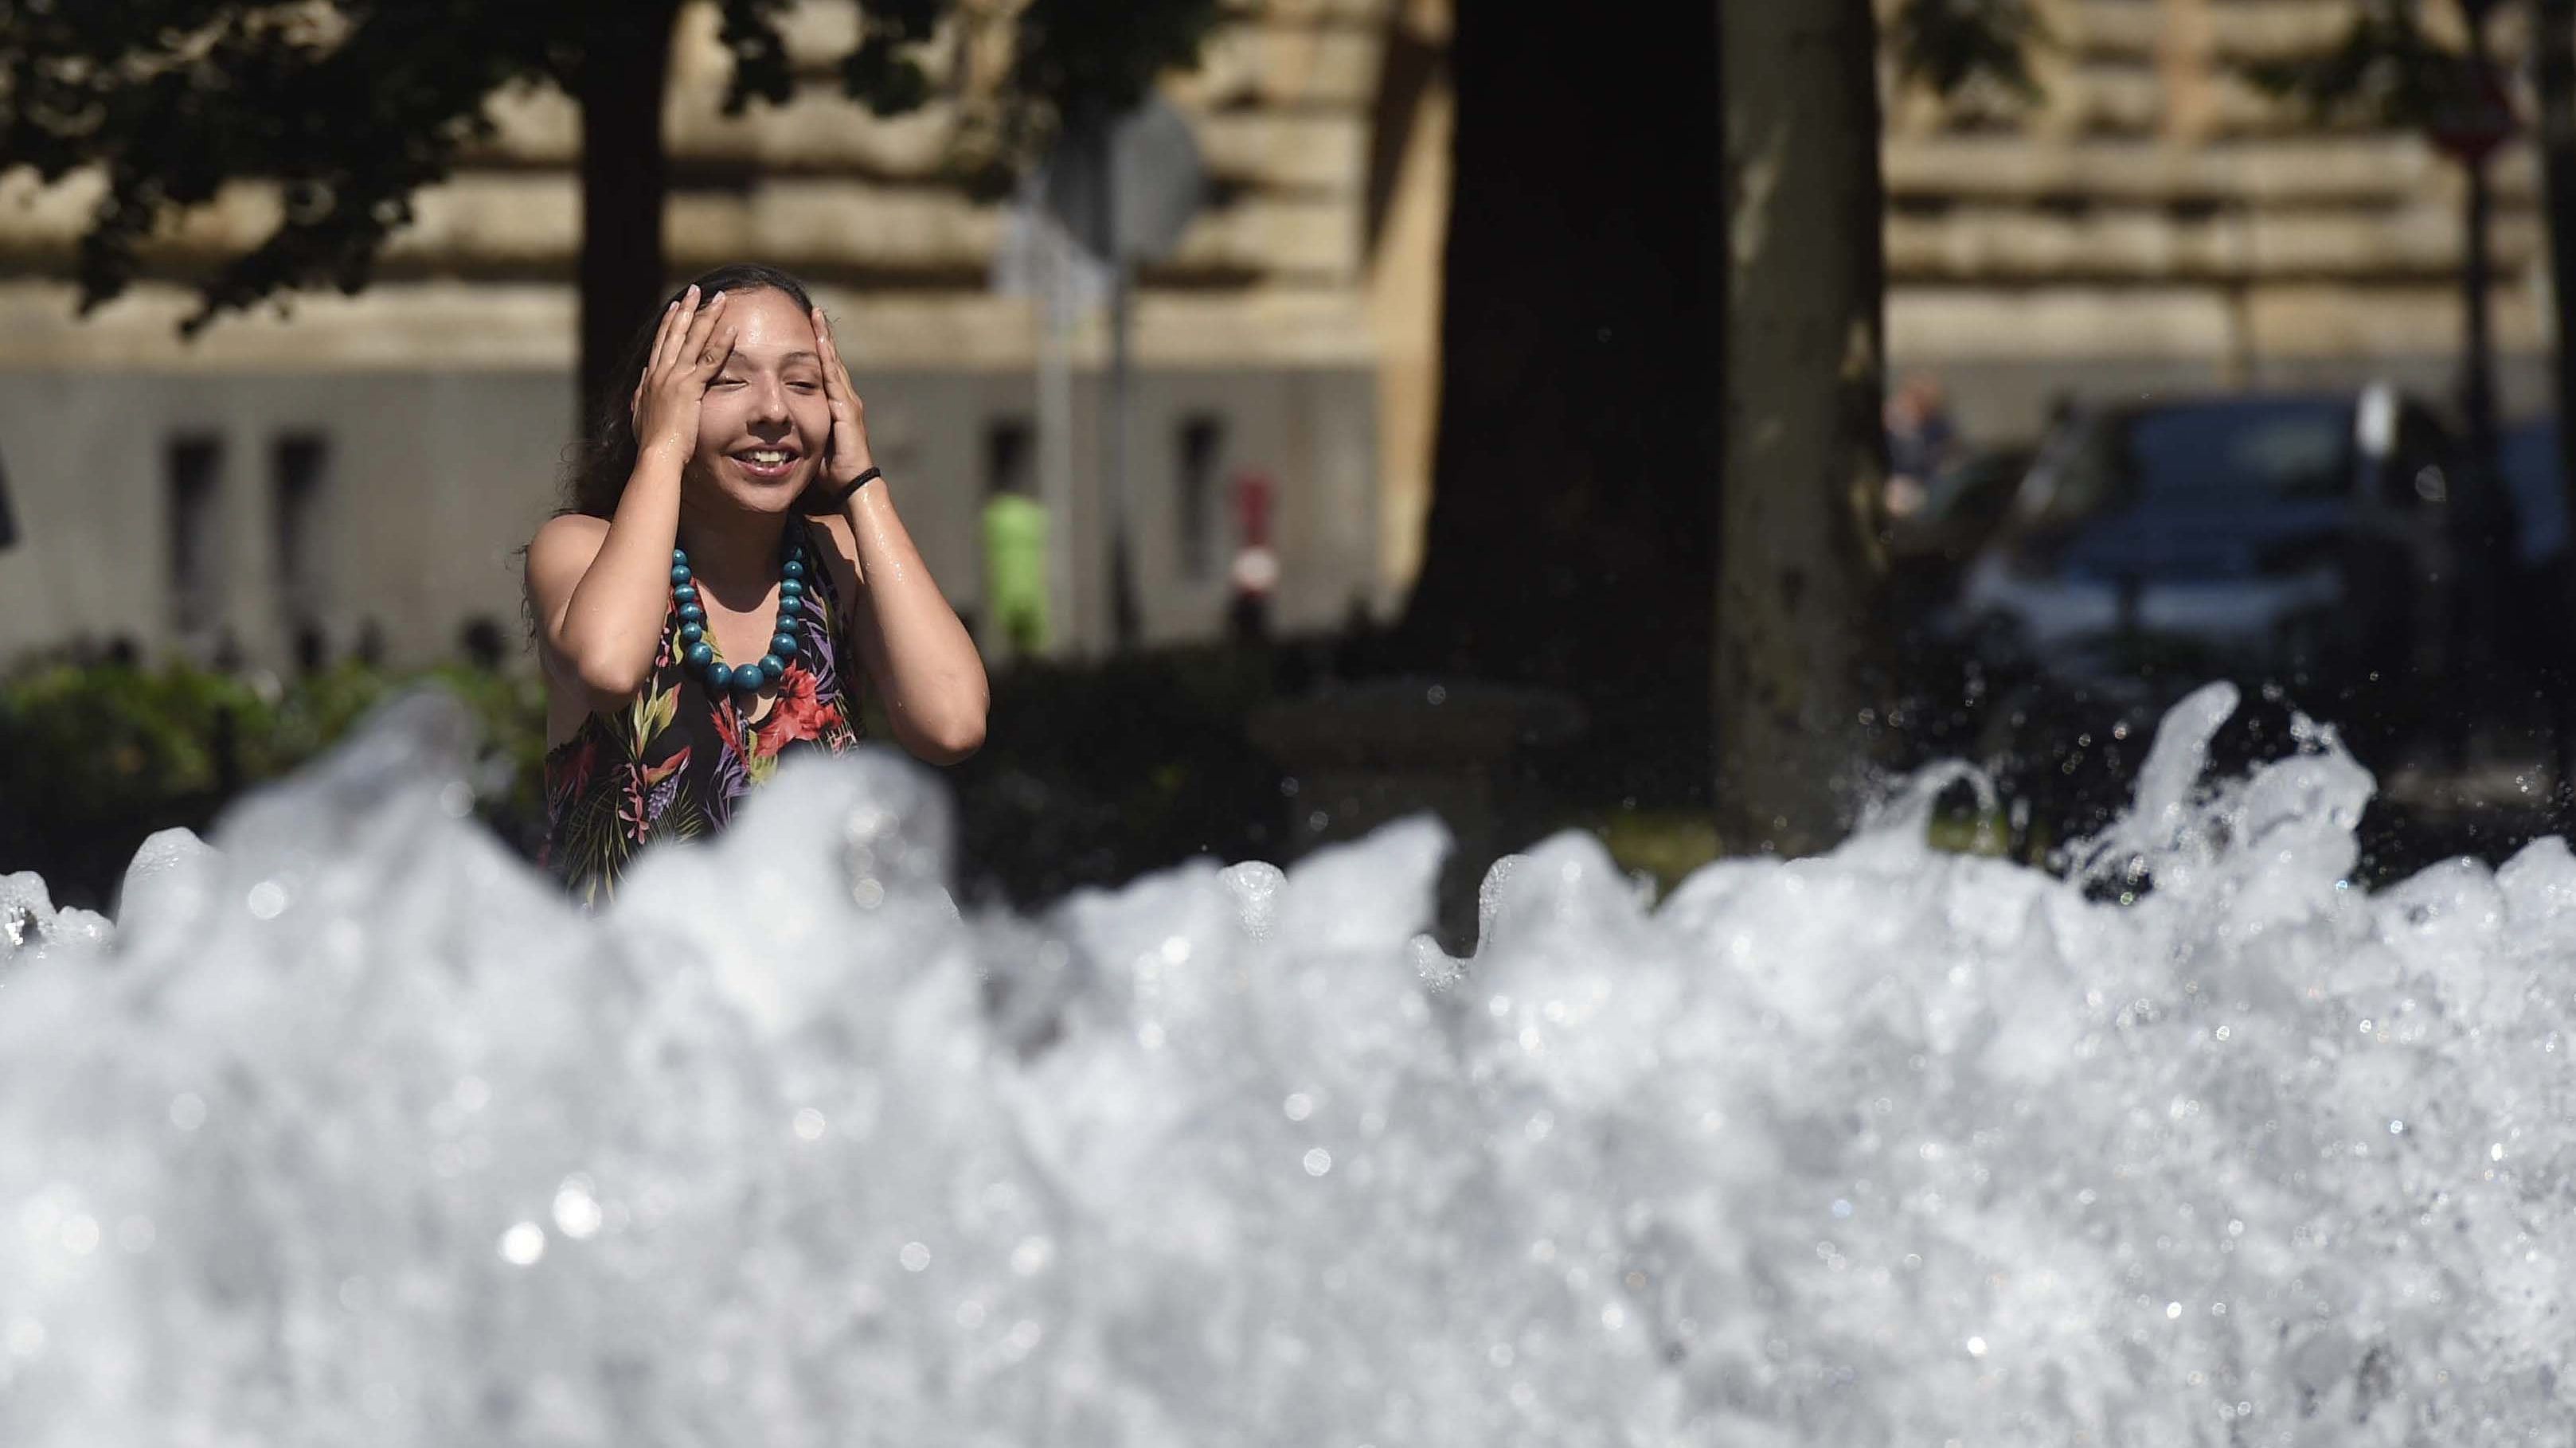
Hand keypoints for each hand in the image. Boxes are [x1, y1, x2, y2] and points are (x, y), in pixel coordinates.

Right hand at [630, 286, 734, 462]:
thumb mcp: (640, 416)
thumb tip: (640, 383)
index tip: (675, 306)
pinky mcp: (690, 387)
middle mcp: (661, 373)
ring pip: (693, 339)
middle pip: (675, 333)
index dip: (669, 323)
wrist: (657, 455)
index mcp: (651, 379)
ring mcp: (675, 378)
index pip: (662, 344)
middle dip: (686, 309)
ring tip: (719, 298)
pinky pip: (709, 360)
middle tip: (695, 290)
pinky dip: (721, 343)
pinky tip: (732, 328)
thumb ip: (640, 397)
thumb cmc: (651, 444)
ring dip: (707, 316)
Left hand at [811, 307, 875, 488]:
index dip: (816, 350)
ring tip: (817, 317)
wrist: (852, 487)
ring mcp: (847, 403)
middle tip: (814, 311)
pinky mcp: (846, 409)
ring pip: (834, 363)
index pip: (824, 371)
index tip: (807, 328)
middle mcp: (844, 400)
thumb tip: (773, 425)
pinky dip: (828, 357)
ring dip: (826, 339)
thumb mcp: (808, 445)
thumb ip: (796, 430)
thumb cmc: (830, 471)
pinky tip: (821, 341)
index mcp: (835, 407)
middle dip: (823, 335)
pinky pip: (834, 377)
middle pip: (831, 360)